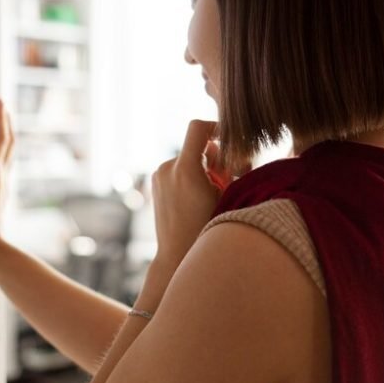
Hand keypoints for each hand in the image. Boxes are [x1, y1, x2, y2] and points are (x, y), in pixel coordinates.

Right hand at [0, 99, 13, 249]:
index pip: (0, 137)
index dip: (0, 118)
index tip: (0, 102)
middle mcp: (1, 172)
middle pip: (10, 141)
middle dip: (6, 123)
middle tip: (2, 107)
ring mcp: (4, 182)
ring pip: (10, 153)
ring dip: (6, 136)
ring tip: (0, 125)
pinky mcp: (2, 190)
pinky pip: (5, 164)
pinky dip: (2, 152)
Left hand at [149, 119, 235, 275]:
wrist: (177, 256)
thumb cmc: (207, 229)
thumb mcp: (226, 196)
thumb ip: (226, 167)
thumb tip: (223, 146)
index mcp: (185, 169)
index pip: (198, 128)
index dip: (215, 126)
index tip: (228, 137)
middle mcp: (167, 168)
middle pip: (197, 146)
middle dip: (214, 157)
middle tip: (227, 178)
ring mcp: (158, 176)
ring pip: (188, 159)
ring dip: (203, 168)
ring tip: (212, 194)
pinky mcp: (155, 184)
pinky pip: (178, 170)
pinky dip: (191, 176)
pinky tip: (198, 198)